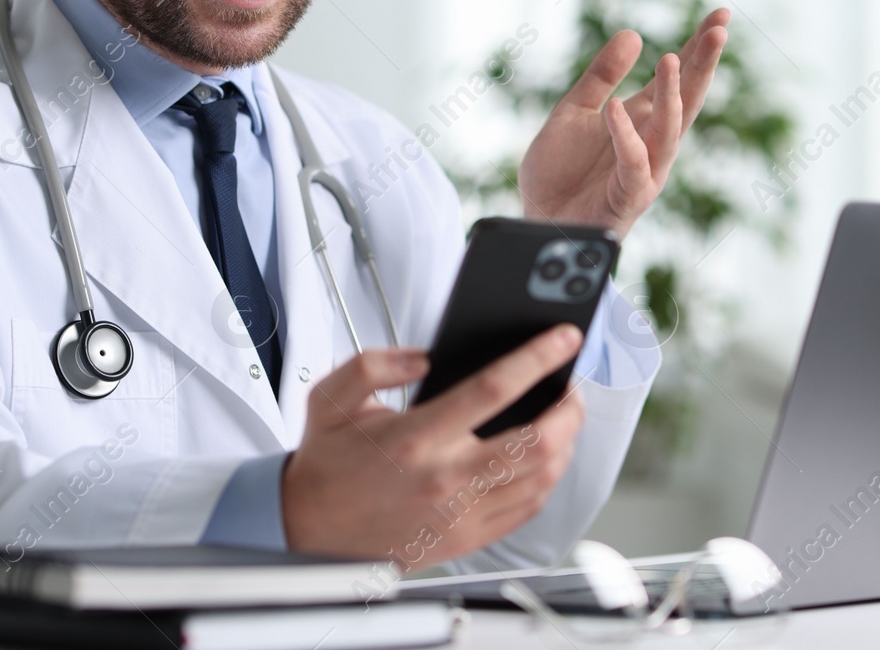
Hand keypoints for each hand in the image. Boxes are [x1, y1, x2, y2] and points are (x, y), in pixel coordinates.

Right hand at [281, 325, 585, 567]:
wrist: (308, 530)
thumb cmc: (327, 465)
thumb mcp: (332, 396)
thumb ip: (376, 364)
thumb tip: (424, 358)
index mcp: (417, 437)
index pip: (494, 389)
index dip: (536, 359)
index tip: (561, 340)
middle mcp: (446, 478)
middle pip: (538, 442)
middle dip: (569, 409)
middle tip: (571, 387)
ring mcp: (461, 513)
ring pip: (542, 479)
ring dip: (565, 444)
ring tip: (562, 420)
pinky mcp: (467, 538)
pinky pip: (527, 510)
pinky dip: (547, 481)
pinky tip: (544, 460)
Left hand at [519, 8, 730, 238]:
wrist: (539, 221)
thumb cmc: (561, 173)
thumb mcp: (575, 111)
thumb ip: (601, 76)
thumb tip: (634, 34)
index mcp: (641, 119)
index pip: (677, 78)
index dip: (697, 48)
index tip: (719, 14)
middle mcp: (651, 143)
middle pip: (686, 99)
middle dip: (703, 65)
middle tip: (720, 29)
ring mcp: (644, 171)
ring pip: (669, 130)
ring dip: (673, 95)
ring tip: (671, 58)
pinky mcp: (627, 197)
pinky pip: (633, 165)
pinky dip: (626, 137)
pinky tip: (617, 108)